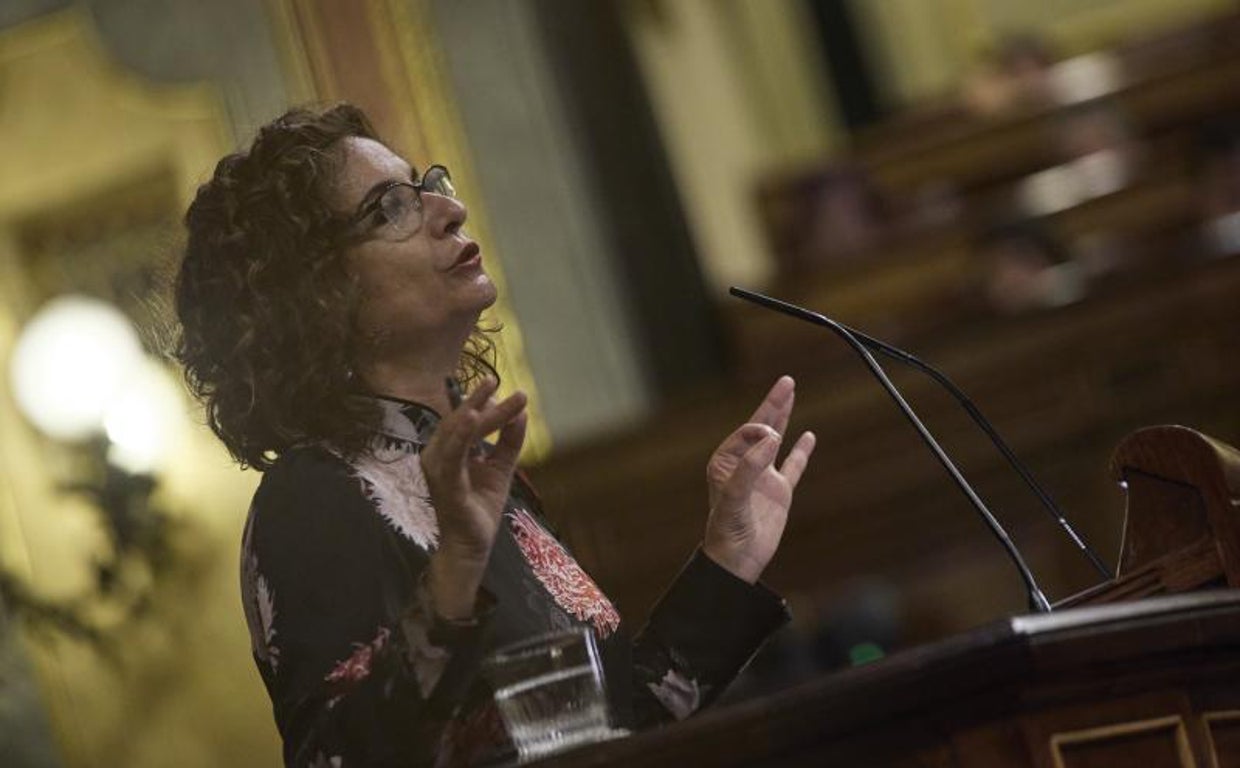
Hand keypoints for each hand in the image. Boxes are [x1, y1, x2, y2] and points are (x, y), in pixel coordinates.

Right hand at [420, 378, 526, 616]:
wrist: (473, 546)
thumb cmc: (479, 507)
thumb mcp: (500, 468)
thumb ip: (509, 441)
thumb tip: (522, 413)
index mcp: (448, 451)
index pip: (463, 419)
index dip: (480, 400)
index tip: (498, 382)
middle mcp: (437, 457)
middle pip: (459, 421)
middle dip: (480, 400)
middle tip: (498, 380)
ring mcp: (439, 471)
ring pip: (456, 433)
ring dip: (475, 411)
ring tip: (490, 389)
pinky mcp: (446, 485)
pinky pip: (453, 457)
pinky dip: (461, 436)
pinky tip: (472, 417)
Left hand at [703, 376, 815, 583]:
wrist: (737, 561)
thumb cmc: (726, 531)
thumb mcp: (734, 498)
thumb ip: (750, 467)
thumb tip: (771, 437)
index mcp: (726, 462)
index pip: (746, 433)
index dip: (760, 428)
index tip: (772, 437)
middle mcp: (744, 465)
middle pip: (761, 427)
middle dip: (773, 404)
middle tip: (786, 381)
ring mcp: (763, 477)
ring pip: (776, 440)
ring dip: (784, 417)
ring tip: (791, 392)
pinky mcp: (779, 492)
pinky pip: (793, 466)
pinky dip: (801, 451)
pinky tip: (809, 436)